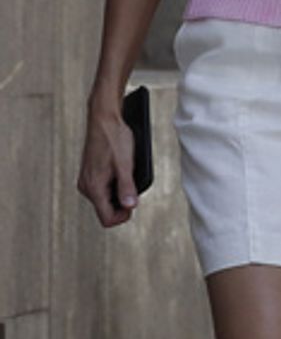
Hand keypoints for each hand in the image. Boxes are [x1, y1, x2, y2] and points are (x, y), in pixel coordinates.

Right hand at [76, 100, 136, 227]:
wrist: (104, 120)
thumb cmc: (114, 138)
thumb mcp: (126, 164)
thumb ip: (127, 187)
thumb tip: (130, 206)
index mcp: (94, 188)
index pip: (107, 218)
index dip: (124, 215)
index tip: (135, 202)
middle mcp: (87, 187)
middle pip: (107, 210)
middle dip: (123, 203)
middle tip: (134, 186)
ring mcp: (88, 181)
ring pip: (106, 199)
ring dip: (120, 193)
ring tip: (129, 175)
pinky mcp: (91, 174)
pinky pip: (105, 188)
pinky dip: (115, 184)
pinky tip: (123, 171)